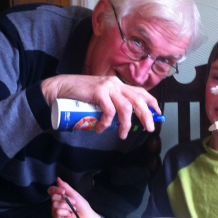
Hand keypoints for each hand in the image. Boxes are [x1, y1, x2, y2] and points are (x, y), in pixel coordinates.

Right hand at [41, 74, 160, 138]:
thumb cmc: (78, 95)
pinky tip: (100, 129)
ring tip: (122, 134)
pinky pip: (109, 111)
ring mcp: (107, 87)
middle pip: (138, 100)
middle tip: (149, 128)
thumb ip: (110, 104)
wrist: (59, 89)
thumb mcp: (100, 98)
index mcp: (117, 84)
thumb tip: (121, 121)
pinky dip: (107, 123)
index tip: (158, 114)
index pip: (140, 92)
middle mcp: (115, 83)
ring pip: (126, 107)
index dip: (151, 102)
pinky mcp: (99, 92)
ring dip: (126, 124)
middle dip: (146, 115)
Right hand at [48, 177, 102, 217]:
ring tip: (73, 209)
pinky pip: (57, 212)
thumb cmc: (82, 206)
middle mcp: (57, 204)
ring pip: (55, 204)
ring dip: (67, 206)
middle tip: (74, 203)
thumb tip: (58, 178)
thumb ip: (65, 187)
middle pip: (53, 197)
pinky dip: (65, 212)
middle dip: (65, 199)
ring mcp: (56, 212)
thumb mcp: (74, 194)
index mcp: (60, 197)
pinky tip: (69, 214)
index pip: (51, 191)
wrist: (87, 217)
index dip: (55, 189)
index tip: (63, 191)